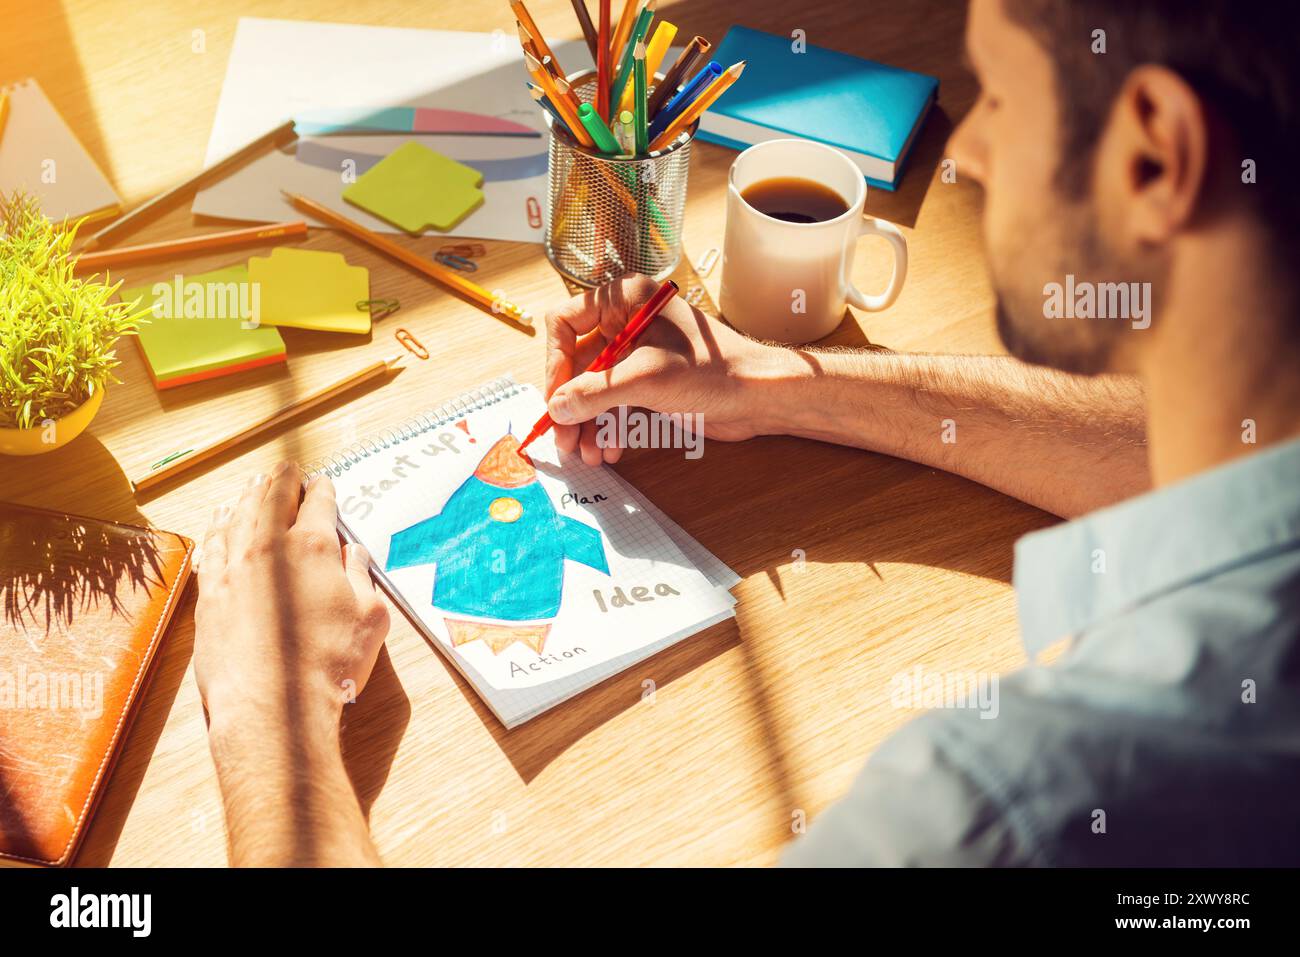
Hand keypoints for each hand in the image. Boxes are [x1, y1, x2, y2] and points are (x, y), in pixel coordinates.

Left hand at [195, 462, 389, 726]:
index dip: (323, 489)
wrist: (273, 707)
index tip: (324, 483)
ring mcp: (233, 570)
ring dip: (248, 497)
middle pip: (272, 498)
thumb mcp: (371, 618)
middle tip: (287, 469)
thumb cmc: (331, 665)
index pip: (318, 503)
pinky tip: (220, 522)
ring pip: (238, 517)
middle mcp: (269, 548)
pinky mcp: (210, 596)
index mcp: (314, 547)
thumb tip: (354, 554)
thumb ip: (361, 577)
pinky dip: (218, 528)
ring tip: (253, 486)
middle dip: (282, 479)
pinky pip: (212, 548)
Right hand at [544, 274, 784, 464]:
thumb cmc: (711, 371)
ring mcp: (638, 352)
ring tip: (589, 455)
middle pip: (577, 362)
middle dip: (571, 404)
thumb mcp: (645, 379)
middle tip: (565, 441)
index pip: (565, 324)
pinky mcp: (650, 380)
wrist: (759, 395)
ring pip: (595, 387)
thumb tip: (555, 408)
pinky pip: (615, 402)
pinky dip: (609, 426)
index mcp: (624, 301)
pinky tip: (610, 451)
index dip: (554, 364)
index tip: (555, 401)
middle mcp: (627, 321)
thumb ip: (595, 393)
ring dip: (588, 422)